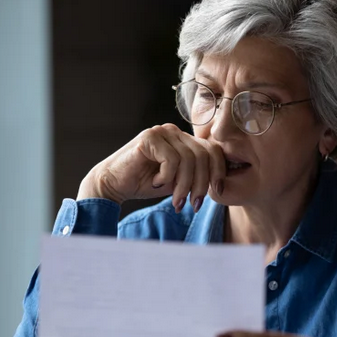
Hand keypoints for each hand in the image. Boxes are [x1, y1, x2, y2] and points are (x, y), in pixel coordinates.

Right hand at [77, 123, 225, 211]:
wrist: (113, 185)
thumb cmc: (146, 183)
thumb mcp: (179, 181)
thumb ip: (198, 177)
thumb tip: (223, 184)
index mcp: (184, 140)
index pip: (213, 150)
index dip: (218, 172)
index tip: (217, 193)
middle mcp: (174, 132)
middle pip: (204, 155)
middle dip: (201, 184)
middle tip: (192, 204)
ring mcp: (162, 132)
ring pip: (189, 159)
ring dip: (184, 185)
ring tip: (176, 200)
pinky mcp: (148, 138)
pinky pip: (171, 160)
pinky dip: (167, 177)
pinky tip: (156, 183)